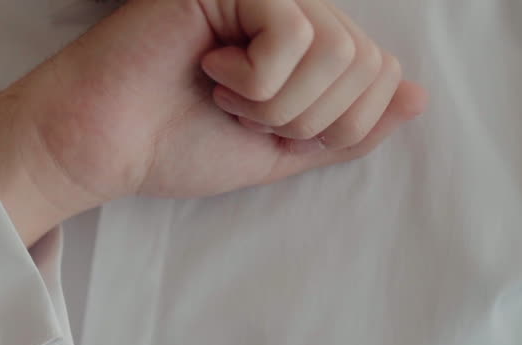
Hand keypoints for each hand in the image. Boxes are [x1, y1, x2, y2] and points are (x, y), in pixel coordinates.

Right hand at [0, 0, 428, 244]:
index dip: (336, 123)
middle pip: (367, 63)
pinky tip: (209, 70)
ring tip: (223, 94)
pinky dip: (255, 79)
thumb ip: (347, 129)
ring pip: (336, 51)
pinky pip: (294, 35)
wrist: (104, 146)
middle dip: (304, 116)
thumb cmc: (174, 145)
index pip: (382, 73)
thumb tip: (417, 97)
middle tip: (238, 112)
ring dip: (277, 101)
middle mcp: (290, 8)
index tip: (265, 127)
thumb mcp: (281, 152)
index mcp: (304, 43)